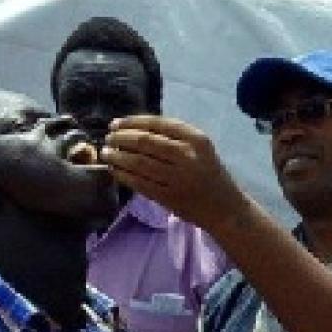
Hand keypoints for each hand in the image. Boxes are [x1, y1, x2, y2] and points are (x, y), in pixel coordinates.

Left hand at [102, 116, 246, 231]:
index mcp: (196, 139)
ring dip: (118, 156)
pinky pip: (139, 182)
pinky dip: (123, 175)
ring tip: (106, 153)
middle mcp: (187, 156)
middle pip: (145, 141)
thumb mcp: (201, 149)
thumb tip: (134, 128)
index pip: (157, 124)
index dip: (131, 122)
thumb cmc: (210, 175)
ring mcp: (177, 178)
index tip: (116, 124)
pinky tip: (115, 170)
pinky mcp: (169, 197)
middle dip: (121, 138)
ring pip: (138, 162)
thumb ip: (175, 137)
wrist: (225, 209)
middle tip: (108, 138)